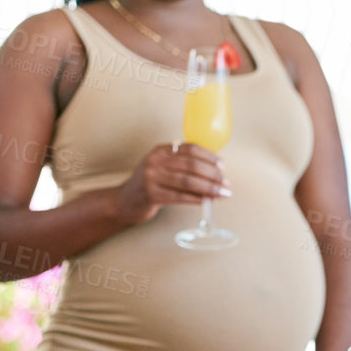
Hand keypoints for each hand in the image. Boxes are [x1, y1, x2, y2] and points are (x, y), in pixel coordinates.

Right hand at [114, 142, 230, 226]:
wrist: (124, 202)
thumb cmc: (150, 185)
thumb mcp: (162, 168)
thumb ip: (182, 165)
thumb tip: (215, 171)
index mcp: (160, 150)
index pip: (190, 148)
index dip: (209, 156)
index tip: (222, 165)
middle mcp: (155, 160)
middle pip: (191, 164)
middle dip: (213, 174)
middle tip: (226, 183)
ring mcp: (151, 177)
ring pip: (188, 181)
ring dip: (209, 188)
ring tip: (222, 193)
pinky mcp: (151, 194)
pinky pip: (180, 196)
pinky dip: (197, 198)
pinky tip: (207, 201)